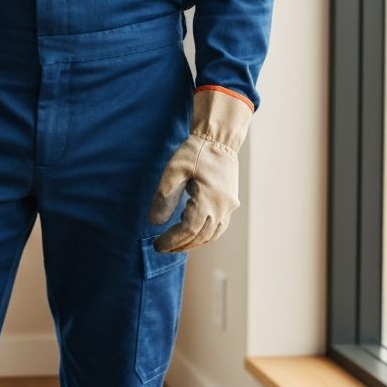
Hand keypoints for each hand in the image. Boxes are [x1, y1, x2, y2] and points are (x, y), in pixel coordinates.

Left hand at [149, 88, 252, 252]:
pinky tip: (193, 234)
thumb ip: (165, 197)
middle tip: (162, 247)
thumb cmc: (196, 151)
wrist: (220, 139)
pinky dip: (205, 234)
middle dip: (180, 244)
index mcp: (209, 201)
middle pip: (200, 236)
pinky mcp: (230, 202)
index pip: (188, 230)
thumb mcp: (174, 170)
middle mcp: (222, 208)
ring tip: (175, 244)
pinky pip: (218, 227)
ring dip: (193, 242)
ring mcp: (229, 206)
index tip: (157, 245)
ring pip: (211, 234)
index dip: (172, 240)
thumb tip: (155, 223)